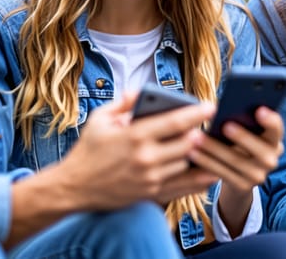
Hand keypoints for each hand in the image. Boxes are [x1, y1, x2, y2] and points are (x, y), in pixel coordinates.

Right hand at [56, 92, 218, 210]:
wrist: (73, 188)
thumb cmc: (87, 150)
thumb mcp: (99, 119)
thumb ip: (123, 102)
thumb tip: (142, 91)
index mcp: (134, 135)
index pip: (175, 122)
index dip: (196, 113)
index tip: (211, 106)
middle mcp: (145, 158)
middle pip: (188, 143)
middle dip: (200, 133)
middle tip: (211, 125)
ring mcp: (150, 178)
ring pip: (186, 162)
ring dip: (197, 153)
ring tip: (209, 142)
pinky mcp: (151, 193)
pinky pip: (182, 185)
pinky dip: (198, 178)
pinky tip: (209, 171)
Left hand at [189, 106, 284, 193]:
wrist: (239, 175)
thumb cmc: (238, 141)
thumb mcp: (245, 131)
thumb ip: (242, 120)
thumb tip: (222, 107)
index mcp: (274, 139)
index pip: (277, 128)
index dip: (270, 120)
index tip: (259, 110)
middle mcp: (271, 159)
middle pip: (259, 148)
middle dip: (242, 136)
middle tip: (225, 125)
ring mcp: (259, 176)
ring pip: (236, 161)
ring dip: (215, 148)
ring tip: (196, 137)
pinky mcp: (243, 187)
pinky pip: (223, 173)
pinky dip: (206, 162)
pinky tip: (192, 152)